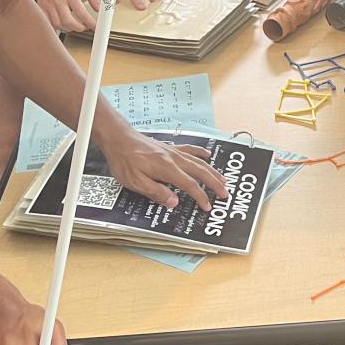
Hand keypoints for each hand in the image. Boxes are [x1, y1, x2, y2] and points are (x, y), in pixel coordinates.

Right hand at [32, 0, 98, 31]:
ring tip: (75, 25)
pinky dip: (56, 26)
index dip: (90, 23)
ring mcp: (49, 6)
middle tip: (85, 26)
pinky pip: (49, 22)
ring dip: (69, 28)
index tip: (94, 26)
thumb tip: (98, 7)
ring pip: (58, 24)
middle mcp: (58, 1)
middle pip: (69, 22)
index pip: (82, 13)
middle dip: (79, 28)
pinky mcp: (42, 8)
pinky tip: (62, 23)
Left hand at [97, 124, 228, 210]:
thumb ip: (156, 192)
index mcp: (167, 168)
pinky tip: (207, 155)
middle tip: (225, 193)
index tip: (207, 206)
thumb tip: (174, 201)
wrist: (119, 138)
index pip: (190, 185)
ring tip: (223, 179)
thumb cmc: (125, 160)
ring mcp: (173, 152)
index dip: (201, 197)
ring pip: (198, 162)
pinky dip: (200, 153)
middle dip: (214, 183)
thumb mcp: (135, 181)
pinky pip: (190, 150)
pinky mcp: (169, 148)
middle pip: (200, 172)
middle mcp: (174, 159)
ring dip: (212, 171)